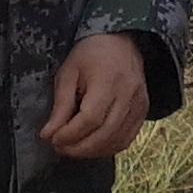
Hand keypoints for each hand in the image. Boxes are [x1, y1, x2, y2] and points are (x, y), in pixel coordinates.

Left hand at [41, 32, 151, 160]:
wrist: (121, 41)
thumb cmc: (91, 54)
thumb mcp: (69, 73)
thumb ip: (60, 106)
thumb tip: (48, 135)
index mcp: (108, 80)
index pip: (90, 118)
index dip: (70, 134)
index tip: (52, 139)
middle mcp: (128, 94)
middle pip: (105, 134)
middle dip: (78, 148)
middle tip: (60, 147)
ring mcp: (139, 104)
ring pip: (117, 141)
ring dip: (92, 151)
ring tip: (73, 147)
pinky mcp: (143, 111)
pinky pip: (127, 139)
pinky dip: (108, 148)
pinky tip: (92, 145)